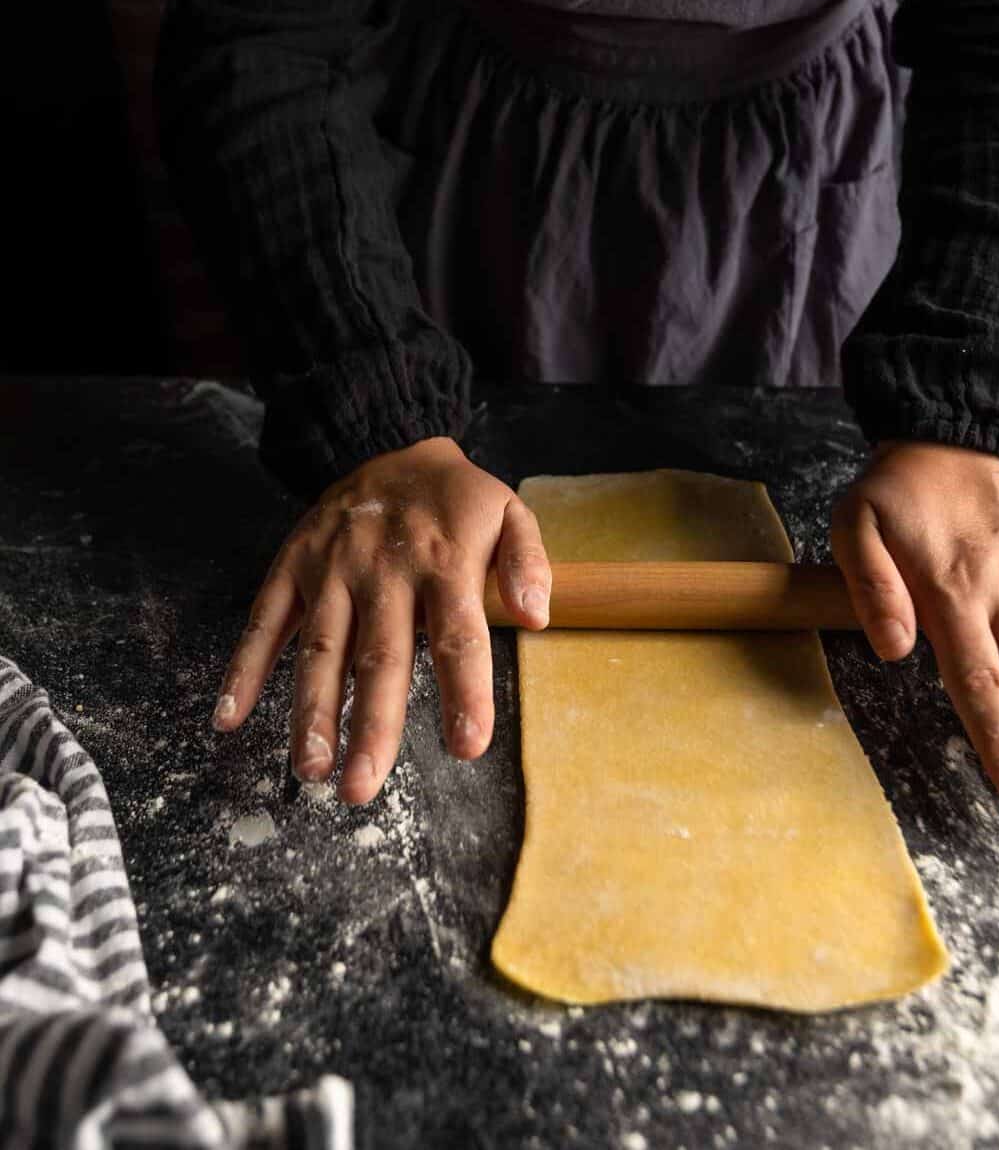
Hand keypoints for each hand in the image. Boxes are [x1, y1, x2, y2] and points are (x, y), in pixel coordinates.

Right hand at [209, 437, 550, 803]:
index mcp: (445, 562)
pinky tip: (228, 717)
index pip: (459, 637)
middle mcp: (384, 570)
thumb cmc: (458, 498)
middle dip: (371, 727)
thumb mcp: (510, 511)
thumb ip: (528, 563)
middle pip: (380, 657)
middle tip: (361, 789)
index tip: (468, 747)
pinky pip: (263, 621)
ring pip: (319, 649)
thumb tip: (537, 618)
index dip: (464, 693)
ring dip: (311, 711)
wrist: (390, 441)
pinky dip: (244, 668)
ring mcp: (332, 569)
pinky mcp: (293, 565)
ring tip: (310, 769)